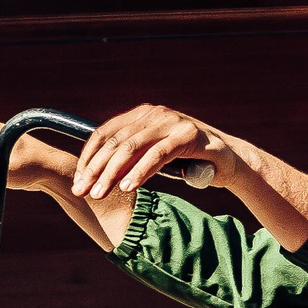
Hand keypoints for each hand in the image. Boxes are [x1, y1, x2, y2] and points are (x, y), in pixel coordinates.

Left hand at [69, 104, 238, 200]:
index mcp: (142, 115)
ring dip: (112, 174)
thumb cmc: (189, 162)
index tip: (78, 180)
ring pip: (132, 147)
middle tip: (82, 192)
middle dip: (96, 169)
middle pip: (115, 141)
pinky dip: (141, 172)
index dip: (89, 157)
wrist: (229, 162)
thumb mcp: (155, 157)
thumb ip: (133, 157)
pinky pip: (158, 155)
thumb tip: (96, 174)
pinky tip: (129, 187)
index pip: (105, 133)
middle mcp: (154, 113)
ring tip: (100, 194)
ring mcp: (171, 121)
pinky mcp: (187, 135)